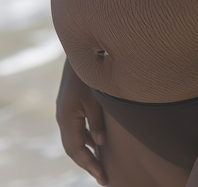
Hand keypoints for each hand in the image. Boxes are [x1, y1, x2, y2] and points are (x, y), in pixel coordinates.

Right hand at [56, 58, 106, 185]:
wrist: (79, 54)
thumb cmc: (88, 75)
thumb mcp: (96, 99)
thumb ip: (97, 122)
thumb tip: (100, 144)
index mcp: (67, 119)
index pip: (77, 150)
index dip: (90, 165)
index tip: (103, 177)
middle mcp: (63, 119)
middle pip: (73, 149)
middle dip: (88, 164)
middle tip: (103, 178)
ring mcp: (65, 113)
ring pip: (74, 140)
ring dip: (86, 153)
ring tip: (101, 166)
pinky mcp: (70, 108)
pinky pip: (76, 130)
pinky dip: (86, 140)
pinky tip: (97, 145)